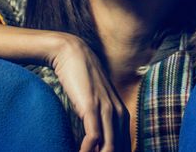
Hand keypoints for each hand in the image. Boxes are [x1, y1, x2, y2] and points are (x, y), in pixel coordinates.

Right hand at [50, 35, 129, 151]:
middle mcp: (118, 114)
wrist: (72, 53)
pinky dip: (87, 149)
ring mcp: (106, 109)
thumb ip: (99, 120)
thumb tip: (95, 141)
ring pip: (108, 147)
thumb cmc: (81, 80)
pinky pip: (94, 135)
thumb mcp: (95, 103)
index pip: (123, 148)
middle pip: (118, 150)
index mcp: (122, 115)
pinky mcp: (91, 106)